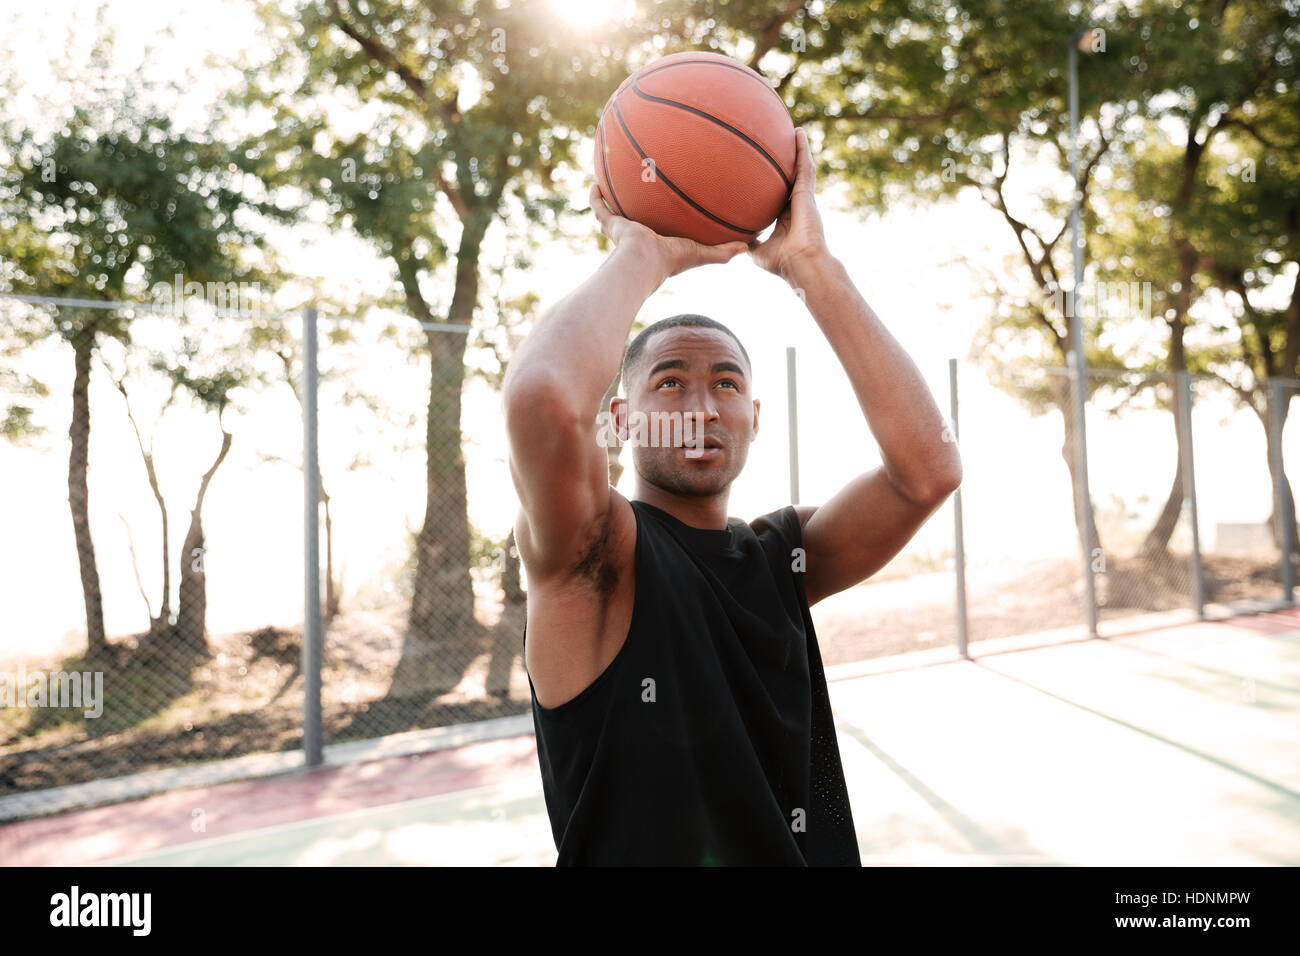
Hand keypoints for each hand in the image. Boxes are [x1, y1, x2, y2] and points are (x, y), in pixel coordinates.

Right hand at [589, 184, 748, 280]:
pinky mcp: (610, 225)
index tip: (668, 210)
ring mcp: (622, 230)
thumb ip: (725, 251)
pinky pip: (599, 208)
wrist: (644, 260)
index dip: (664, 222)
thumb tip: (751, 247)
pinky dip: (595, 197)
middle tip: (641, 190)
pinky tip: (595, 182)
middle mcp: (638, 235)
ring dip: (614, 199)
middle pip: (637, 218)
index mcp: (658, 242)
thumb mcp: (702, 253)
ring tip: (613, 180)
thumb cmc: (672, 260)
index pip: (662, 230)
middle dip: (637, 208)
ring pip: (615, 212)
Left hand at [748, 127, 830, 282]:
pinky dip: (802, 150)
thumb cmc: (781, 262)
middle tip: (784, 143)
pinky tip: (798, 134)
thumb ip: (749, 242)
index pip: (781, 194)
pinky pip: (804, 167)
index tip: (770, 171)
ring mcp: (804, 199)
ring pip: (802, 168)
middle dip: (790, 161)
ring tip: (794, 131)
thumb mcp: (758, 251)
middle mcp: (797, 205)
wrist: (800, 263)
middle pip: (793, 177)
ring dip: (799, 149)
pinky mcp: (807, 194)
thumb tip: (737, 239)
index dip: (777, 182)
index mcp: (786, 217)